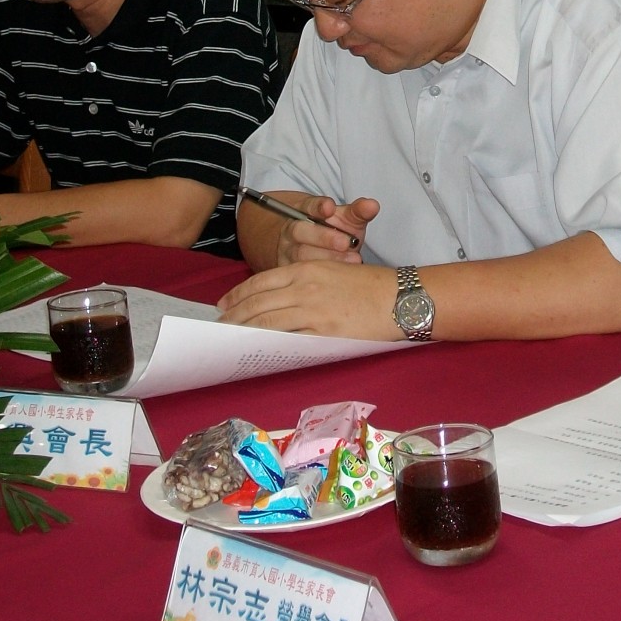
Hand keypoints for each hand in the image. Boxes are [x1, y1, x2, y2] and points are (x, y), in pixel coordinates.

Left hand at [217, 259, 402, 338]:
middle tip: (218, 329)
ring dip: (244, 334)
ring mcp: (313, 311)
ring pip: (266, 323)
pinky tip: (258, 352)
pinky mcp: (324, 333)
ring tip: (230, 343)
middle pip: (257, 303)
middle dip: (233, 317)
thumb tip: (278, 301)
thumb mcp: (334, 272)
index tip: (223, 306)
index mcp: (306, 268)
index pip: (260, 282)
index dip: (237, 295)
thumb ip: (305, 282)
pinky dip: (269, 347)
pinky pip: (289, 341)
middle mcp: (304, 287)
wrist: (401, 298)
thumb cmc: (372, 285)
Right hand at [270, 196, 379, 266]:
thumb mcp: (347, 219)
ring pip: (301, 255)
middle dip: (324, 237)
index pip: (308, 206)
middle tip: (346, 243)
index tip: (330, 207)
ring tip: (353, 259)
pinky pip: (303, 274)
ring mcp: (288, 251)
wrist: (317, 249)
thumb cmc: (335, 231)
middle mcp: (292, 230)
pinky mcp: (290, 271)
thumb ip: (359, 211)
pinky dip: (324, 275)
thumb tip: (372, 206)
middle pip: (300, 231)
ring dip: (328, 258)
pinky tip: (343, 275)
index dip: (318, 206)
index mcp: (304, 211)